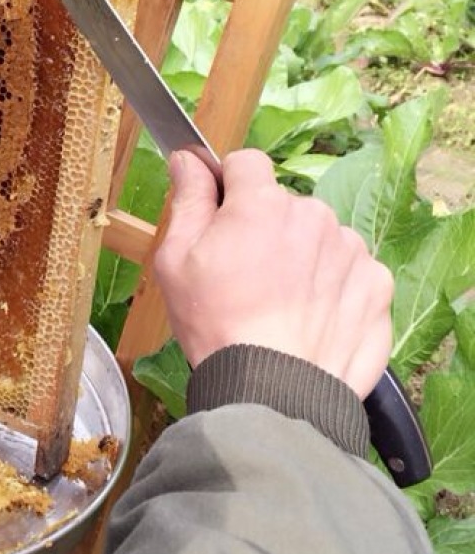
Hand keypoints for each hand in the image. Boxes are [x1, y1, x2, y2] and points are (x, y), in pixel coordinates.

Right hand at [153, 148, 393, 399]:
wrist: (273, 394)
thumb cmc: (216, 326)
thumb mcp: (176, 261)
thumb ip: (187, 199)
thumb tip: (188, 158)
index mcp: (262, 203)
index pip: (246, 164)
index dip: (230, 189)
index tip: (222, 221)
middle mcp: (314, 215)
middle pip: (285, 205)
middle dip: (266, 228)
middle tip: (246, 277)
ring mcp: (351, 250)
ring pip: (319, 237)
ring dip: (302, 257)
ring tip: (281, 305)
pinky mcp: (377, 284)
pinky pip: (350, 270)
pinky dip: (334, 287)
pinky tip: (312, 318)